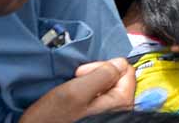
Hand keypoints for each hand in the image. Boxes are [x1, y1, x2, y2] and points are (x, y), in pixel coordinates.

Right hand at [18, 58, 134, 122]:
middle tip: (75, 83)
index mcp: (121, 102)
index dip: (103, 66)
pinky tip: (74, 101)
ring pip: (107, 85)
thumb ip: (102, 74)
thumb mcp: (76, 91)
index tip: (82, 74)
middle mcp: (121, 109)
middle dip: (95, 75)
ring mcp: (110, 112)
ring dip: (88, 84)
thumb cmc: (53, 119)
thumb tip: (120, 62)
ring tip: (72, 93)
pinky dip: (86, 93)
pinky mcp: (99, 115)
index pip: (126, 69)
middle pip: (117, 77)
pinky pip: (99, 95)